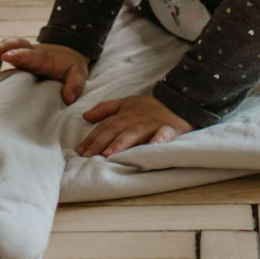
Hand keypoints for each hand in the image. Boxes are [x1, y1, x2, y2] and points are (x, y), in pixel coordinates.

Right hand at [0, 38, 89, 102]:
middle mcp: (32, 52)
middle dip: (1, 48)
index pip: (31, 55)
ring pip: (7, 46)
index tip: (7, 56)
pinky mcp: (17, 54)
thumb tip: (67, 98)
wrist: (70, 52)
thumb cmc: (72, 66)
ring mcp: (24, 52)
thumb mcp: (80, 74)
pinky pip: (3, 49)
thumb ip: (74, 85)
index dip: (19, 55)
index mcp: (45, 58)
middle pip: (16, 46)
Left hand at [76, 94, 191, 156]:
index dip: (91, 138)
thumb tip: (85, 115)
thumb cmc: (151, 107)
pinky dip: (158, 140)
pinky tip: (151, 147)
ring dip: (121, 142)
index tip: (79, 152)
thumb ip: (106, 109)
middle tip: (88, 157)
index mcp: (124, 115)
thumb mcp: (127, 103)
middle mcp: (135, 119)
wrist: (180, 101)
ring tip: (110, 154)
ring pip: (134, 133)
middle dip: (100, 143)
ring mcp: (151, 124)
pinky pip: (163, 134)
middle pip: (114, 130)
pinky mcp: (169, 129)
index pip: (104, 126)